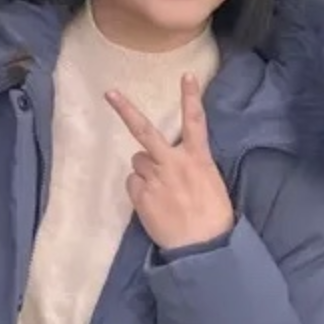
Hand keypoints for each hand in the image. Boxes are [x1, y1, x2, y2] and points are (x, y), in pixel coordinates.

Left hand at [108, 74, 235, 250]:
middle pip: (145, 131)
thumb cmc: (213, 216)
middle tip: (110, 93)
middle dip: (126, 110)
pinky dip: (140, 190)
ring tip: (160, 190)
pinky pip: (133, 183)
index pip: (195, 121)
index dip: (191, 96)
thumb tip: (172, 160)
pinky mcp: (141, 196)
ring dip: (145, 170)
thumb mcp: (211, 182)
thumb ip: (191, 164)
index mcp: (198, 158)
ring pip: (138, 161)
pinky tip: (153, 203)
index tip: (186, 76)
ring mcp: (155, 179)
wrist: (202, 247)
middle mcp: (174, 163)